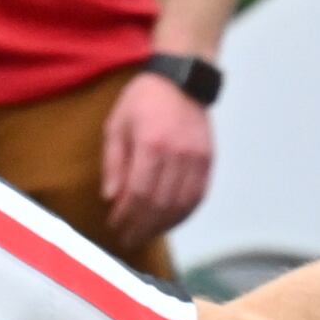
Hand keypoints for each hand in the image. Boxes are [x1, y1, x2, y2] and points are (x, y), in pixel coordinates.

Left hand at [99, 71, 214, 249]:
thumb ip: (113, 162)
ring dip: (162, 225)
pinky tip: (168, 222)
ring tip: (145, 234)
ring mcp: (197, 159)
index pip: (138, 192)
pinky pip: (198, 197)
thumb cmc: (142, 101)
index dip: (126, 214)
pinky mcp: (208, 161)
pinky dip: (183, 215)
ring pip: (181, 205)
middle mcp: (177, 155)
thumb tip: (110, 197)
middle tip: (128, 238)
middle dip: (142, 226)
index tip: (114, 225)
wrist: (181, 81)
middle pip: (160, 203)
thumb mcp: (116, 125)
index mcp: (151, 144)